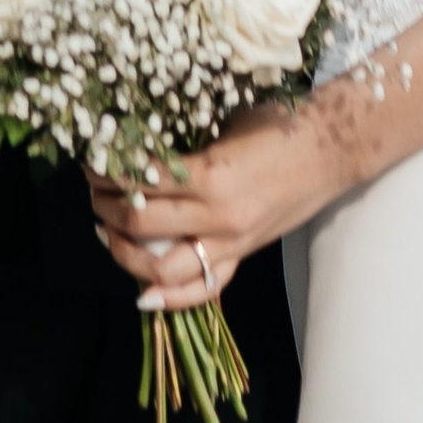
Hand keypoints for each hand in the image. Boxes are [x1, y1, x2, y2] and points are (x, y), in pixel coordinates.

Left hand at [89, 101, 341, 307]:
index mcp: (211, 172)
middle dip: (104, 207)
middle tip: (93, 192)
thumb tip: (134, 149)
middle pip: (139, 223)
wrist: (330, 150)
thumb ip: (184, 144)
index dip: (106, 172)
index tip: (92, 162)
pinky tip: (142, 295)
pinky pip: (201, 288)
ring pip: (160, 266)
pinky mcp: (242, 255)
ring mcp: (230, 241)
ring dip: (122, 251)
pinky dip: (168, 298)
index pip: (139, 180)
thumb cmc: (277, 124)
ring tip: (106, 232)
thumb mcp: (224, 124)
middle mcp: (217, 214)